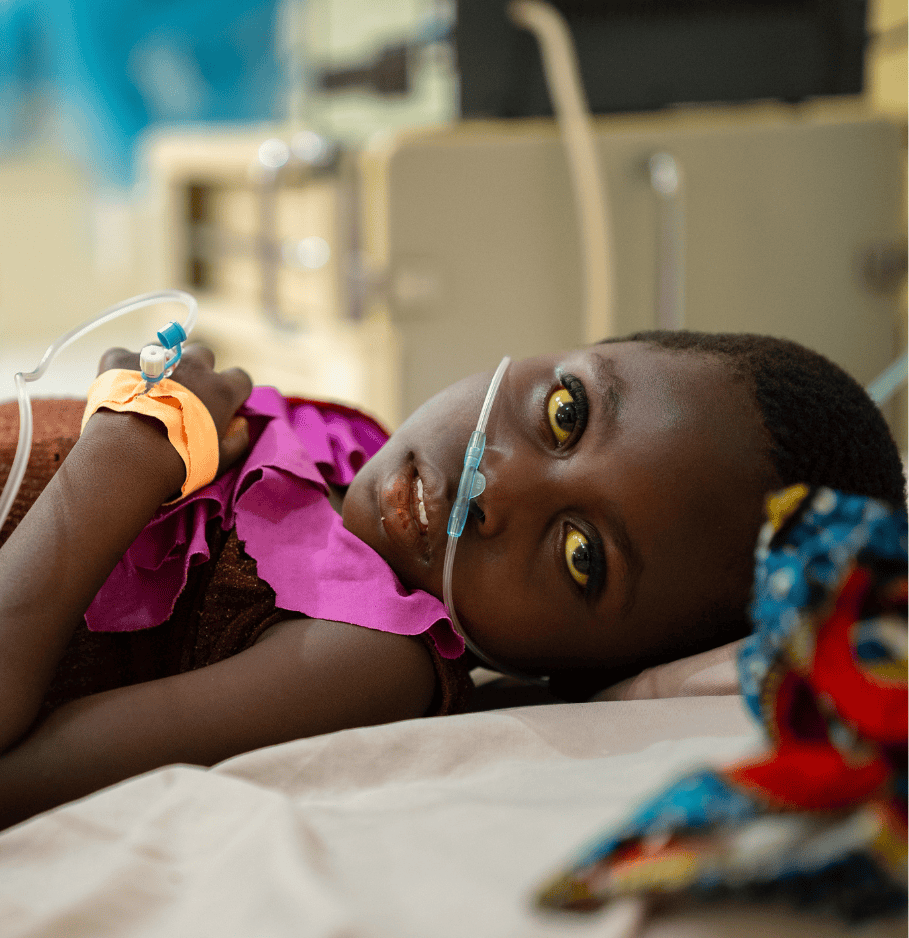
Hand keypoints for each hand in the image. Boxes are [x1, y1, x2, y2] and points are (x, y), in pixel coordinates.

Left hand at [96, 344, 253, 474]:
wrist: (126, 456)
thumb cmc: (178, 462)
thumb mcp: (218, 460)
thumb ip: (237, 439)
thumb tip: (241, 423)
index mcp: (221, 390)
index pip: (240, 378)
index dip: (233, 391)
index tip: (223, 405)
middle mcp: (193, 366)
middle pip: (203, 355)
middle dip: (197, 371)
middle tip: (182, 397)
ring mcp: (156, 357)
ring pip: (165, 352)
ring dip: (162, 367)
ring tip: (148, 394)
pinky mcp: (120, 358)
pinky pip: (123, 356)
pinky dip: (123, 370)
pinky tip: (119, 391)